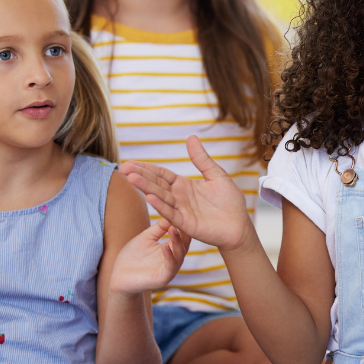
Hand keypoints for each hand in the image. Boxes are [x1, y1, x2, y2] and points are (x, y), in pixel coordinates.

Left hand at [109, 220, 192, 296]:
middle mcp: (173, 259)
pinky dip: (169, 256)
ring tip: (174, 229)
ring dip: (178, 242)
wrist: (118, 276)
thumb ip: (159, 228)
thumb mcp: (146, 238)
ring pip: (179, 255)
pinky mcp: (163, 278)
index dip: (182, 225)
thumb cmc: (131, 257)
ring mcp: (169, 270)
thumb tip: (170, 213)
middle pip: (184, 245)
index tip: (182, 212)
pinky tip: (165, 246)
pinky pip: (170, 267)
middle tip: (182, 218)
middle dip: (183, 232)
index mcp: (170, 250)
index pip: (181, 236)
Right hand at [119, 136, 254, 251]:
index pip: (161, 174)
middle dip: (140, 176)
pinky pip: (171, 214)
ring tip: (131, 178)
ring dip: (146, 188)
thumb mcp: (216, 175)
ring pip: (160, 197)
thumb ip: (202, 159)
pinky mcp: (187, 224)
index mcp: (184, 186)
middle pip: (156, 184)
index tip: (129, 163)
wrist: (240, 225)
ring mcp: (181, 211)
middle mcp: (179, 197)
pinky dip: (161, 206)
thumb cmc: (230, 202)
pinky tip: (150, 197)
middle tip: (123, 168)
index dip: (146, 168)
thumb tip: (190, 137)